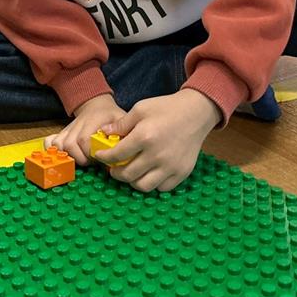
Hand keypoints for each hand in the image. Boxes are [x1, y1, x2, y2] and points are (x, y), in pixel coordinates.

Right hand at [45, 93, 123, 165]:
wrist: (96, 105)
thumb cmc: (111, 116)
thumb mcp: (121, 120)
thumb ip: (123, 132)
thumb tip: (122, 150)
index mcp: (93, 120)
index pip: (84, 139)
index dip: (89, 153)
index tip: (99, 158)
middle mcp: (78, 124)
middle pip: (70, 144)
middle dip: (81, 158)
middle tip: (91, 162)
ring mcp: (68, 128)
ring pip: (59, 145)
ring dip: (69, 157)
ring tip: (81, 159)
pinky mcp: (62, 133)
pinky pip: (50, 142)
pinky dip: (53, 151)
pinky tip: (64, 156)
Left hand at [94, 90, 222, 191]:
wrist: (196, 112)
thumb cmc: (167, 108)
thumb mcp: (141, 109)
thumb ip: (121, 123)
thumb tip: (104, 132)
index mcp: (144, 137)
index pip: (116, 155)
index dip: (104, 157)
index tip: (100, 156)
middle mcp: (157, 155)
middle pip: (127, 175)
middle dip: (115, 173)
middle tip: (113, 168)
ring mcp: (170, 166)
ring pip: (143, 186)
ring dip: (132, 182)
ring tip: (130, 173)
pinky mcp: (182, 172)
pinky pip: (162, 188)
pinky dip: (152, 184)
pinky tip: (149, 173)